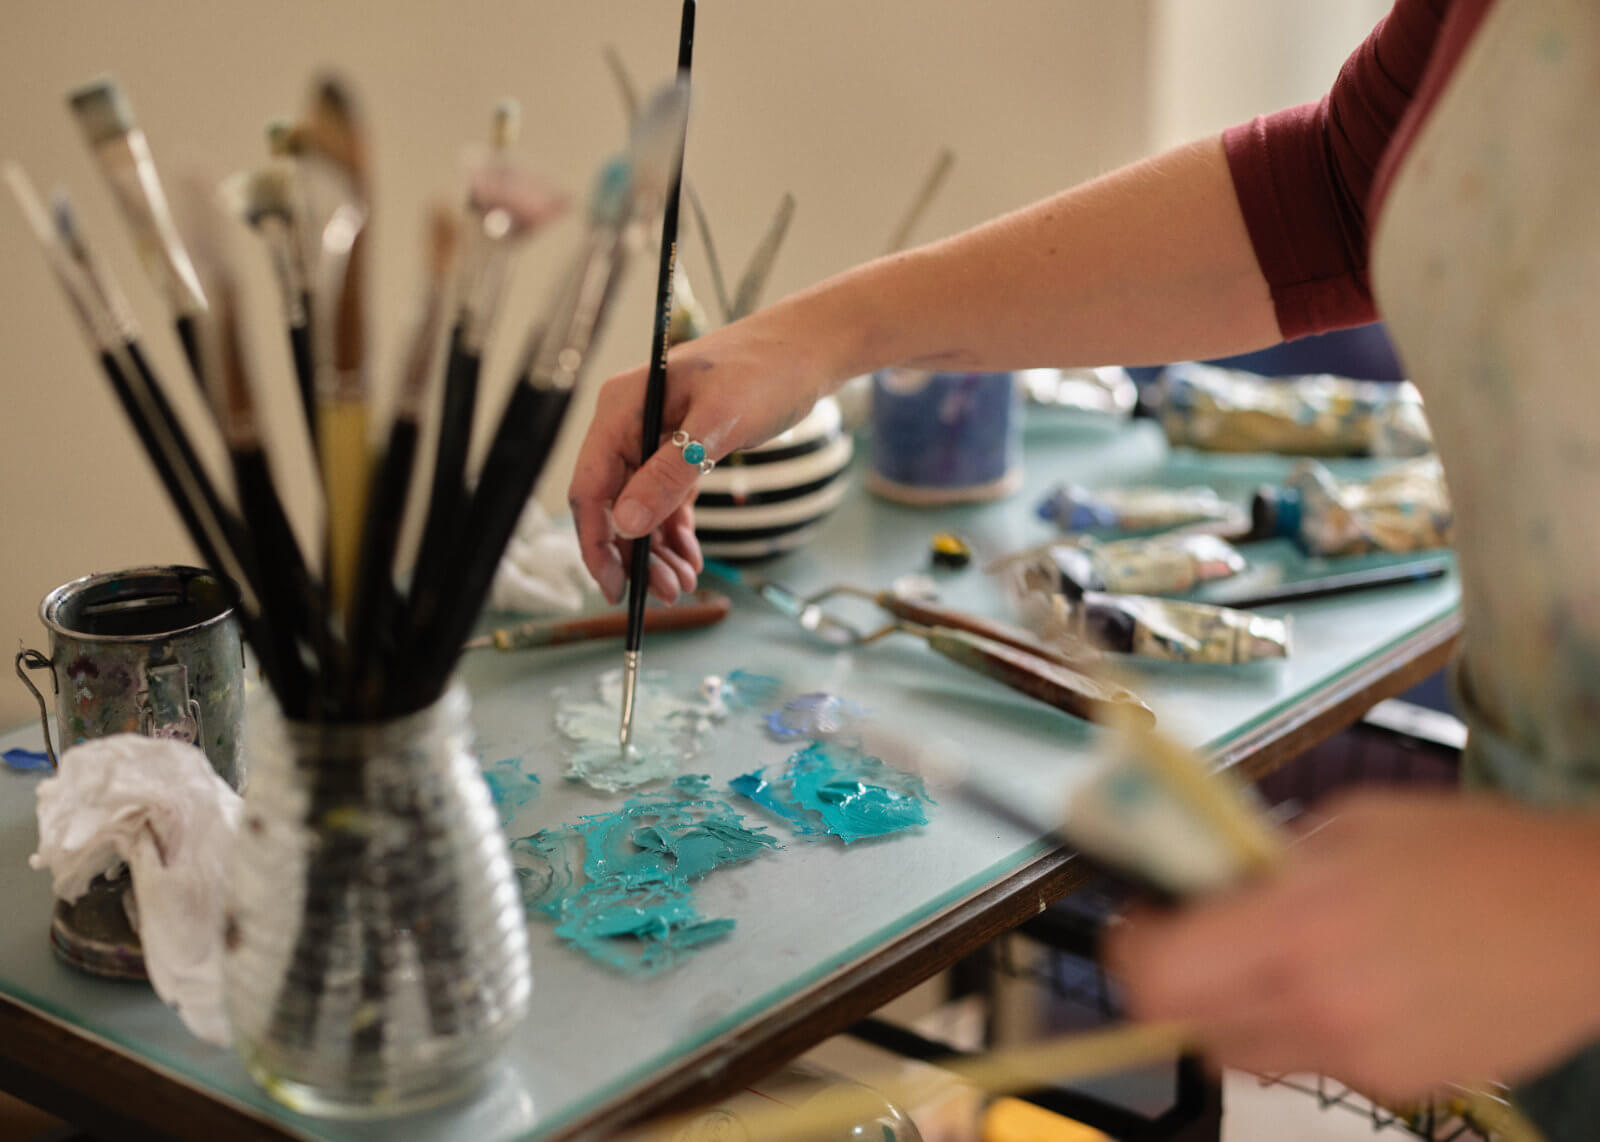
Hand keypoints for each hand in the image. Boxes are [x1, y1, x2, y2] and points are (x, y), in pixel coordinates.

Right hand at [568, 311, 833, 602]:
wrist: (808, 351)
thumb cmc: (765, 372)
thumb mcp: (719, 424)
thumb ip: (671, 473)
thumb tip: (626, 523)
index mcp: (622, 408)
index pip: (590, 486)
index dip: (597, 541)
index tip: (615, 587)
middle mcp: (629, 423)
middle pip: (614, 504)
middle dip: (635, 555)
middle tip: (667, 594)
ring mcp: (653, 437)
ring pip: (640, 509)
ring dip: (657, 551)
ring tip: (683, 586)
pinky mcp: (680, 449)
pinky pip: (666, 500)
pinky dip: (676, 533)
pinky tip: (691, 560)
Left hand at [1103, 790, 1599, 1102]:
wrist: (1589, 918)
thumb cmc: (1473, 851)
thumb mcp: (1350, 825)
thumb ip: (1261, 863)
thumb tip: (1197, 882)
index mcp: (1298, 927)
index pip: (1156, 975)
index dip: (1128, 949)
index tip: (1140, 920)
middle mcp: (1319, 1006)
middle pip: (1184, 1025)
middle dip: (1174, 980)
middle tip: (1195, 936)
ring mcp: (1359, 1058)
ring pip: (1242, 1051)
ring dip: (1233, 1008)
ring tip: (1283, 954)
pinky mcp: (1396, 1086)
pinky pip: (1310, 1063)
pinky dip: (1303, 1027)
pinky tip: (1352, 982)